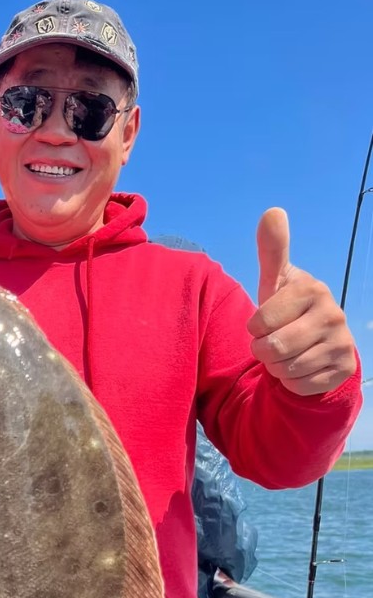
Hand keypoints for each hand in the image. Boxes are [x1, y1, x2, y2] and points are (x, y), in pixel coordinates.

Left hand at [247, 208, 356, 395]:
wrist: (316, 346)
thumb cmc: (287, 311)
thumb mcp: (277, 282)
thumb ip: (272, 251)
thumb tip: (272, 211)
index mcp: (312, 289)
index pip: (260, 323)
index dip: (254, 329)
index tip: (265, 323)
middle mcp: (333, 314)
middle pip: (272, 348)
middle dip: (263, 351)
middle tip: (273, 342)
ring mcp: (341, 343)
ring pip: (285, 370)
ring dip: (277, 368)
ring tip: (287, 354)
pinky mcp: (342, 370)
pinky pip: (298, 386)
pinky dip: (292, 383)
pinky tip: (301, 368)